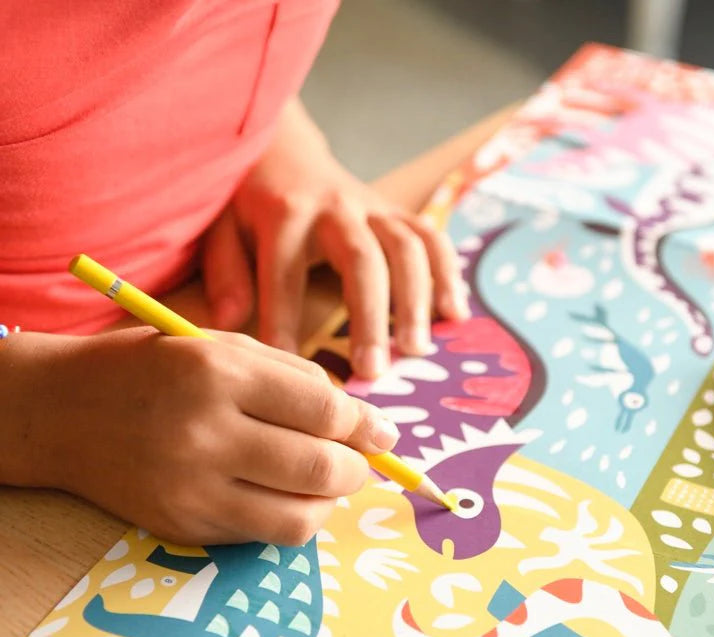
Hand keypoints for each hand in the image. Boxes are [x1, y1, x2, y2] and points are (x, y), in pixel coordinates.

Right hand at [4, 329, 397, 544]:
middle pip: (320, 470)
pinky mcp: (180, 528)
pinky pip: (260, 535)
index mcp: (219, 375)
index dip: (367, 426)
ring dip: (329, 503)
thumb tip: (365, 423)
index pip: (325, 411)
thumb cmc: (155, 368)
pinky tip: (281, 494)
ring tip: (324, 481)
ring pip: (298, 519)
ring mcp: (189, 490)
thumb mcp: (224, 348)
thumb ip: (297, 379)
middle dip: (358, 469)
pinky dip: (288, 517)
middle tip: (360, 461)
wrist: (62, 411)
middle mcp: (205, 435)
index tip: (383, 433)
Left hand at [202, 99, 469, 378]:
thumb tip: (232, 322)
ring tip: (416, 349)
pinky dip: (447, 273)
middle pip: (360, 260)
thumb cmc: (252, 205)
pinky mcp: (396, 212)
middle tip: (372, 370)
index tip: (288, 367)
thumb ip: (226, 272)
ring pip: (404, 248)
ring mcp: (373, 207)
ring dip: (415, 299)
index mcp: (284, 212)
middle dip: (369, 317)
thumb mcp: (223, 229)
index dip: (285, 319)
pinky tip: (454, 313)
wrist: (286, 152)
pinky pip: (431, 237)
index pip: (285, 271)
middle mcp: (335, 207)